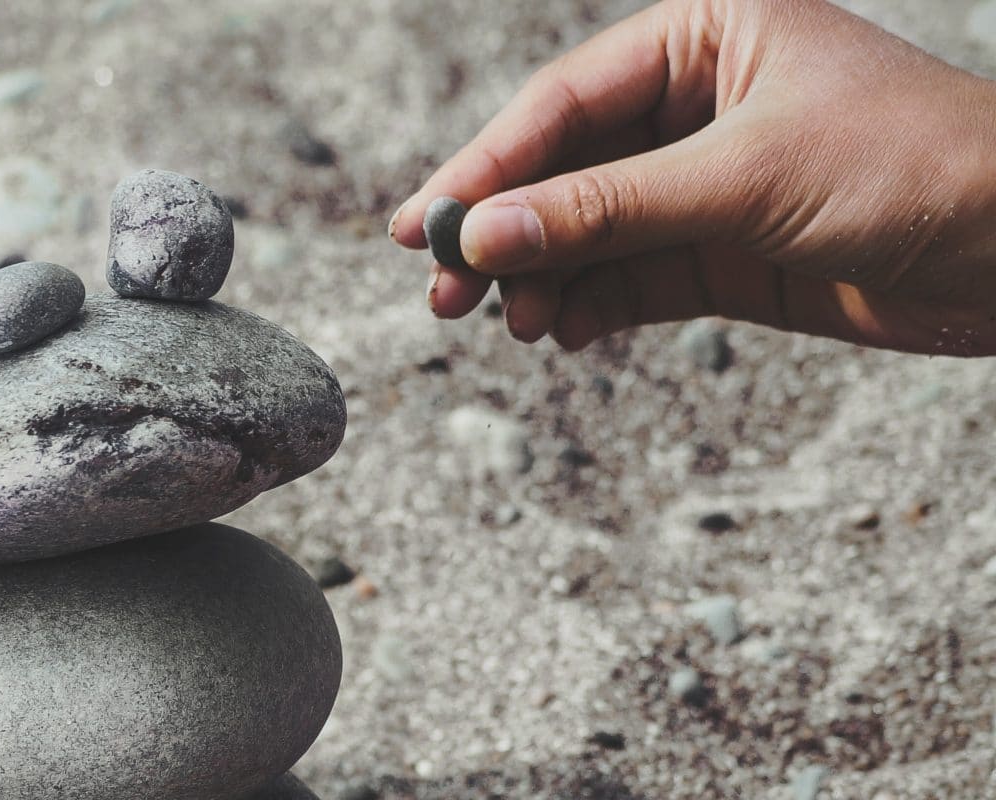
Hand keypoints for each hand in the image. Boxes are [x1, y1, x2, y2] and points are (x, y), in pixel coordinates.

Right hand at [391, 0, 995, 354]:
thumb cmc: (911, 166)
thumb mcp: (744, 179)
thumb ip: (608, 210)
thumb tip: (486, 238)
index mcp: (703, 37)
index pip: (565, 104)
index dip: (487, 165)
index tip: (424, 225)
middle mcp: (695, 103)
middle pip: (562, 168)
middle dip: (502, 231)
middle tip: (440, 288)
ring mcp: (705, 182)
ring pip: (588, 231)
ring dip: (538, 278)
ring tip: (502, 324)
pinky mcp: (723, 253)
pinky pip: (628, 278)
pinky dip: (587, 308)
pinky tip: (557, 333)